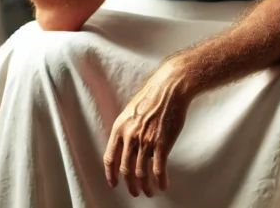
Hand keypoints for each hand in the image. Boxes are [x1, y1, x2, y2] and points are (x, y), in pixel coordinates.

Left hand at [104, 59, 192, 197]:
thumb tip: (127, 143)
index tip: (113, 183)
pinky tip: (163, 185)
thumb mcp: (131, 111)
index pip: (110, 158)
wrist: (170, 87)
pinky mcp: (162, 144)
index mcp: (119, 128)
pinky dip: (160, 181)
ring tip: (149, 191)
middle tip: (134, 192)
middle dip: (129, 185)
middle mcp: (130, 137)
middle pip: (125, 170)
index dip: (110, 174)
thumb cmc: (152, 95)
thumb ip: (127, 128)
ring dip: (145, 186)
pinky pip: (159, 169)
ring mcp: (146, 142)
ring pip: (142, 173)